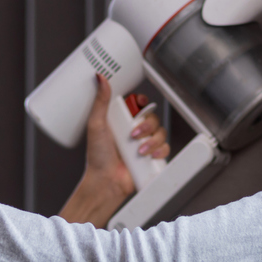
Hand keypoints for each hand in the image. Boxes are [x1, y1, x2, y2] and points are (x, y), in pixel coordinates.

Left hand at [57, 74, 168, 225]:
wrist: (106, 182)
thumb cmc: (97, 158)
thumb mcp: (96, 125)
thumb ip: (100, 102)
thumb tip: (100, 79)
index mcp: (121, 120)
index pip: (138, 104)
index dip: (142, 102)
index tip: (139, 103)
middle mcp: (134, 131)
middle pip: (152, 117)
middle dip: (147, 125)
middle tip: (134, 134)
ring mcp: (143, 144)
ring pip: (160, 132)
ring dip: (151, 141)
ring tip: (138, 150)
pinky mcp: (151, 157)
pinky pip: (165, 148)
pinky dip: (159, 151)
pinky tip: (147, 156)